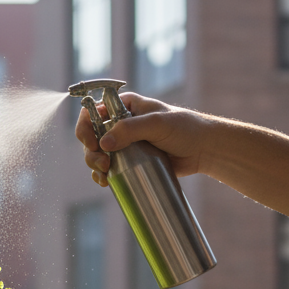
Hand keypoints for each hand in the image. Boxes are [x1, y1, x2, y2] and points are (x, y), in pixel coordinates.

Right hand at [76, 92, 212, 186]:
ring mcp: (124, 143)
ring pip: (97, 153)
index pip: (93, 112)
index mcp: (124, 107)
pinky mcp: (129, 160)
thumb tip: (103, 143)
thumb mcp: (158, 124)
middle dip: (90, 151)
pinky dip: (102, 175)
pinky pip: (108, 167)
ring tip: (104, 174)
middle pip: (91, 136)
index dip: (85, 126)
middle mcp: (120, 123)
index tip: (91, 142)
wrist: (203, 150)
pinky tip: (105, 181)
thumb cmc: (185, 129)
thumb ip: (131, 129)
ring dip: (94, 165)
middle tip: (102, 164)